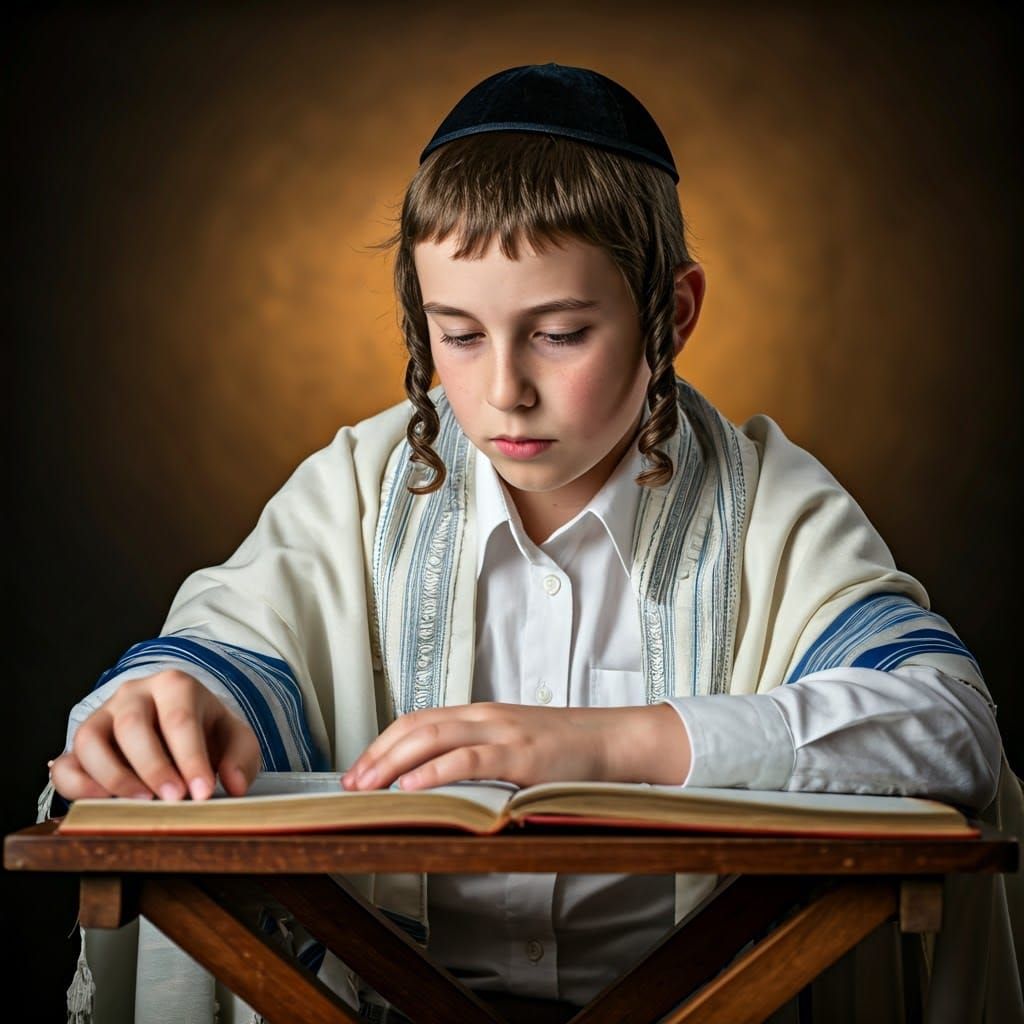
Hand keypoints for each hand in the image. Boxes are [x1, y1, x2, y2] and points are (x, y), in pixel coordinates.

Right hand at [50, 670, 260, 801]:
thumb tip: (234, 785)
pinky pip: (67, 764)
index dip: (191, 758)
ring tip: (142, 804)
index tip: (203, 793)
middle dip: (153, 767)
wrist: (181, 729)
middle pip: (133, 726)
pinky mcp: (83, 743)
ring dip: (114, 777)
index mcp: (174, 685)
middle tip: (174, 800)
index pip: (179, 719)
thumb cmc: (209, 733)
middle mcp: (133, 694)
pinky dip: (78, 786)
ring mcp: (102, 715)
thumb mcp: (236, 739)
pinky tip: (103, 804)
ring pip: (90, 740)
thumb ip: (241, 758)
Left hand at [341, 702, 690, 791]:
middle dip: (377, 755)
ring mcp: (503, 732)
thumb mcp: (513, 744)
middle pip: (417, 727)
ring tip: (368, 787)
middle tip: (350, 784)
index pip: (418, 720)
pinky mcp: (521, 756)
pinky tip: (412, 787)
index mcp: (480, 713)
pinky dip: (435, 772)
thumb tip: (436, 780)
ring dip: (394, 763)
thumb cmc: (564, 750)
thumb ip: (479, 753)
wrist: (612, 741)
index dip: (383, 742)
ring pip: (435, 738)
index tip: (359, 768)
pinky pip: (469, 760)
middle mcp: (485, 716)